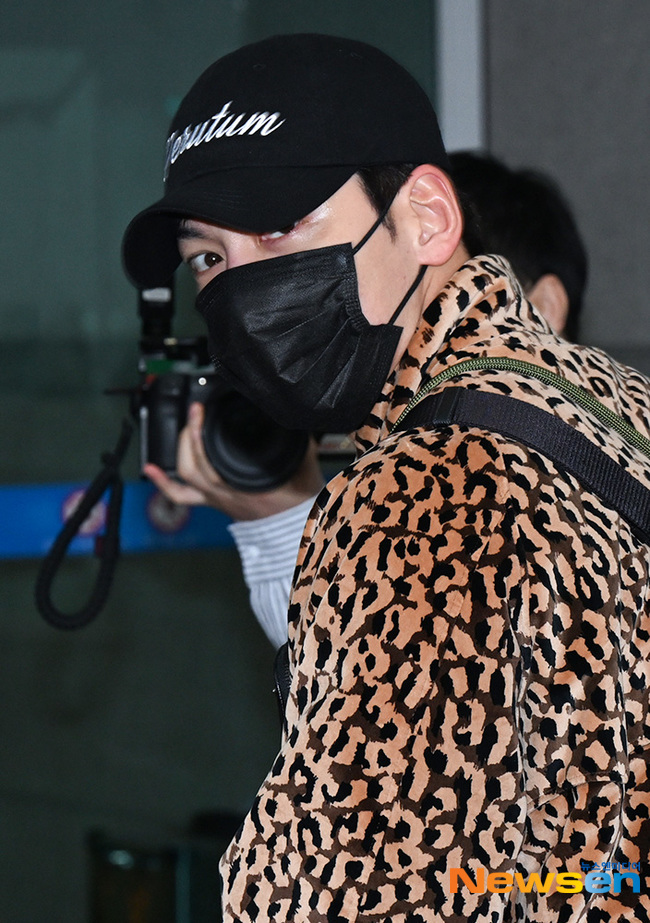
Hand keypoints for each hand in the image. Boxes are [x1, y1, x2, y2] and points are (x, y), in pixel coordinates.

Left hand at [143, 402, 323, 520]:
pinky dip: (162, 482)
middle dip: (191, 434)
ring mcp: (217, 498)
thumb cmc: (300, 501)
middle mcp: (226, 491)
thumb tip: (289, 414)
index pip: (212, 454)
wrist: (298, 528)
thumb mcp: (303, 462)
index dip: (200, 430)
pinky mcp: (213, 502)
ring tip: (186, 427)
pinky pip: (181, 495)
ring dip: (181, 448)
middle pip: (194, 463)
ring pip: (186, 476)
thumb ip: (295, 438)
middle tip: (197, 413)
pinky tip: (149, 469)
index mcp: (247, 482)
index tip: (201, 409)